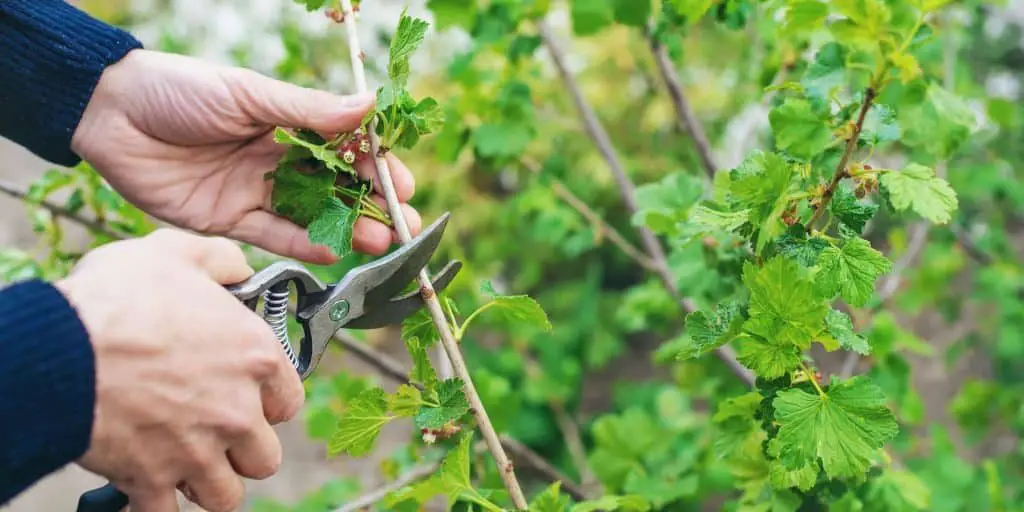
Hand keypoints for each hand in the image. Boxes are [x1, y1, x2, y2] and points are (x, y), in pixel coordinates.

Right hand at [55, 229, 304, 511]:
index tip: (248, 400)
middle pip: (264, 458)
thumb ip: (220, 261)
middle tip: (214, 435)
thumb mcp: (176, 254)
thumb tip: (240, 269)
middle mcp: (237, 410)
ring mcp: (198, 450)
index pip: (289, 402)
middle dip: (240, 451)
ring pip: (225, 495)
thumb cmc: (117, 300)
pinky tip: (145, 486)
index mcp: (255, 358)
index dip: (268, 403)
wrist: (59, 347)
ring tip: (183, 462)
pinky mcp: (154, 479)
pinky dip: (155, 505)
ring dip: (206, 483)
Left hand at [70, 49, 421, 264]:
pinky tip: (334, 250)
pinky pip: (273, 235)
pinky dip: (304, 244)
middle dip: (373, 206)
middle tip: (406, 225)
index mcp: (287, 123)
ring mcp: (254, 191)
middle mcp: (276, 160)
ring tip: (382, 242)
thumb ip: (308, 110)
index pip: (346, 149)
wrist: (109, 114)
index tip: (404, 182)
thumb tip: (370, 106)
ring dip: (348, 229)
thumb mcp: (249, 93)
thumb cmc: (179, 89)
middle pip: (336, 188)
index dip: (376, 167)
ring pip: (312, 215)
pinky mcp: (228, 220)